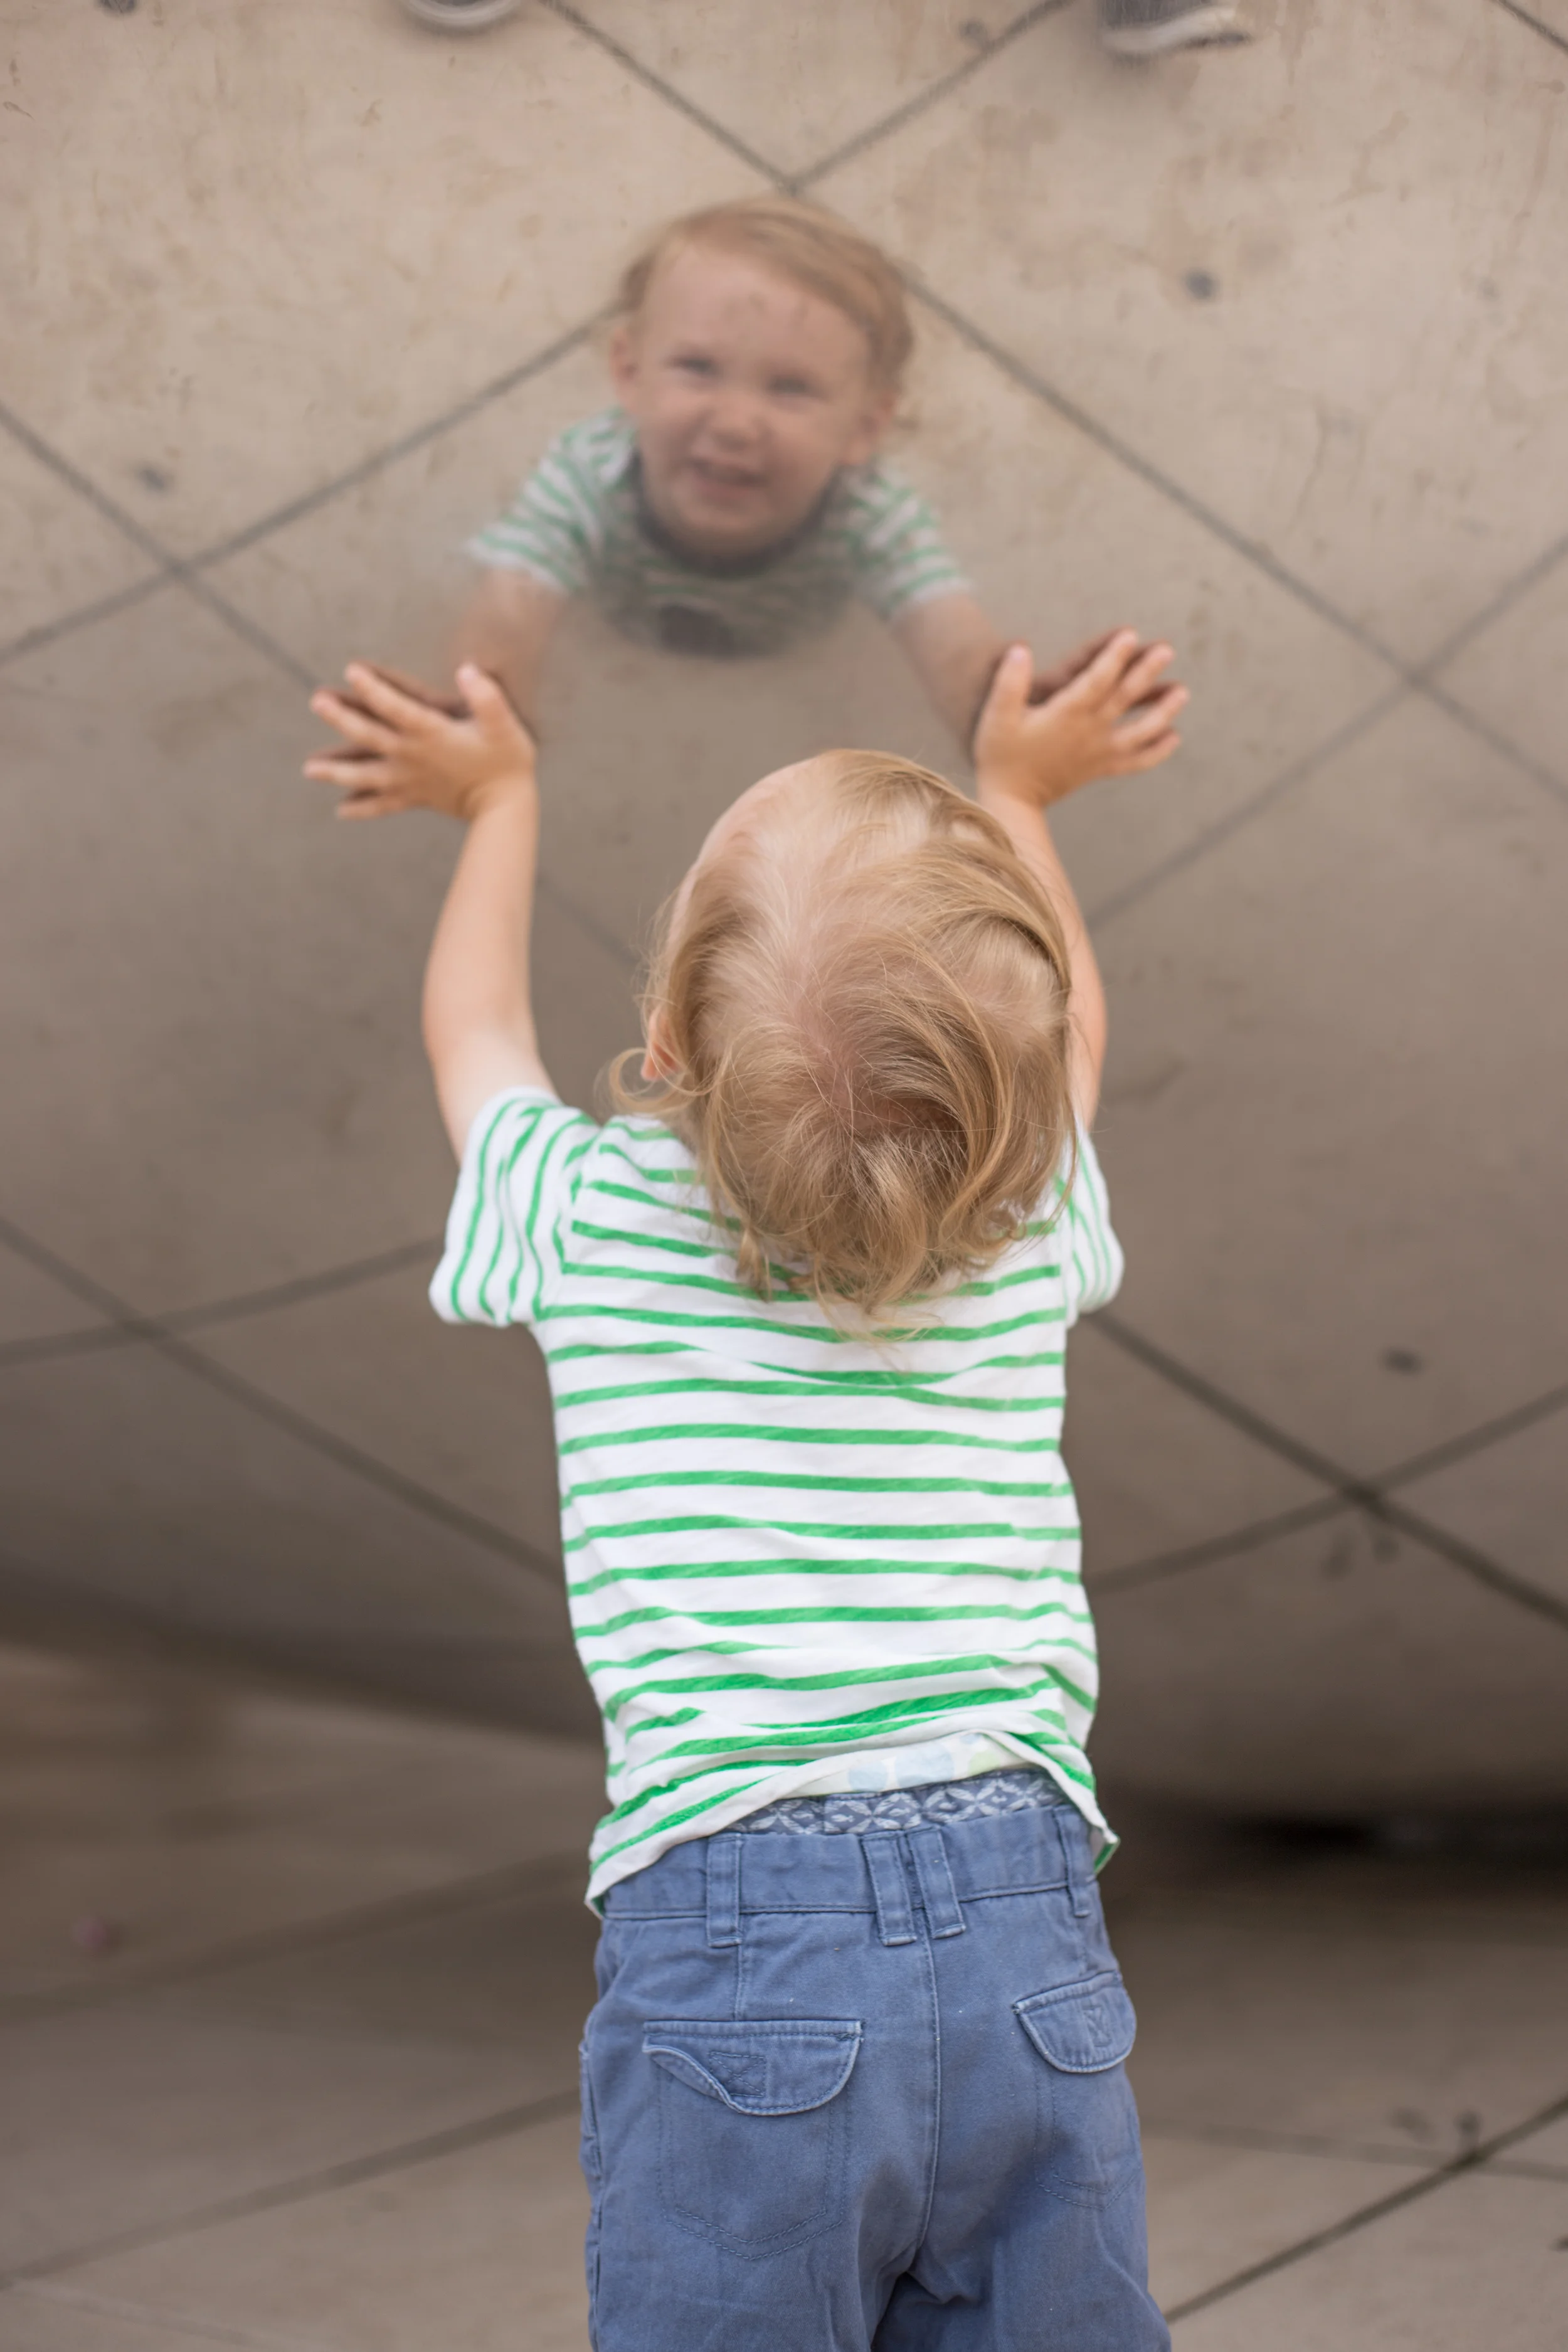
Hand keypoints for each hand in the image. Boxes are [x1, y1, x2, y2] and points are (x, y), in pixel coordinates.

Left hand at [304, 662, 535, 821]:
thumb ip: (487, 697)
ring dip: (337, 771)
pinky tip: (340, 810)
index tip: (351, 670)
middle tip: (316, 701)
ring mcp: (411, 780)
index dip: (374, 690)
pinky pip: (383, 805)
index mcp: (433, 735)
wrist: (507, 807)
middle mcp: (414, 757)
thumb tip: (467, 670)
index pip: (397, 708)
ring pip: (366, 775)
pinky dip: (361, 808)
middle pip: (370, 737)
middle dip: (342, 719)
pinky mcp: (414, 797)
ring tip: (309, 769)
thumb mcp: (504, 725)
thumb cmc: (508, 760)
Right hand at [973, 633, 1186, 808]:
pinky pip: (1135, 762)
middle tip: (1167, 650)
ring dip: (1162, 711)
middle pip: (1124, 698)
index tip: (1130, 634)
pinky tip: (1174, 737)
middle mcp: (1088, 732)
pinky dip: (1156, 752)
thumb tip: (1020, 650)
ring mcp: (1098, 752)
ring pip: (1139, 730)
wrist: (1011, 800)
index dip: (1114, 656)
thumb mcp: (997, 717)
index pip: (1096, 680)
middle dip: (1146, 672)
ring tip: (1182, 692)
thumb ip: (1009, 683)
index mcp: (1066, 715)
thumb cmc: (1001, 755)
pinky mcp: (1100, 768)